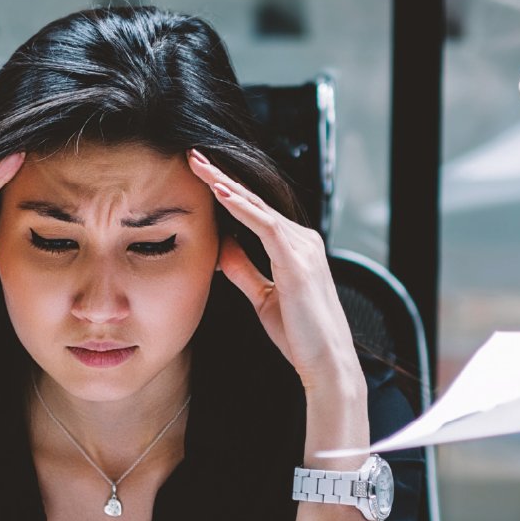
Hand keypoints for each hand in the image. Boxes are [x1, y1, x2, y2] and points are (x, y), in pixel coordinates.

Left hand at [189, 150, 362, 396]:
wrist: (326, 364)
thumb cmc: (300, 337)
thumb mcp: (263, 298)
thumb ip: (244, 270)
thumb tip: (221, 247)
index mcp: (297, 249)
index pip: (256, 213)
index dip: (227, 193)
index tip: (199, 176)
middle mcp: (303, 241)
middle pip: (256, 202)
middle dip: (222, 177)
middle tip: (193, 156)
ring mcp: (303, 248)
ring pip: (259, 207)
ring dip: (227, 185)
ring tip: (200, 165)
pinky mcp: (297, 261)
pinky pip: (265, 226)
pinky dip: (242, 208)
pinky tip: (220, 193)